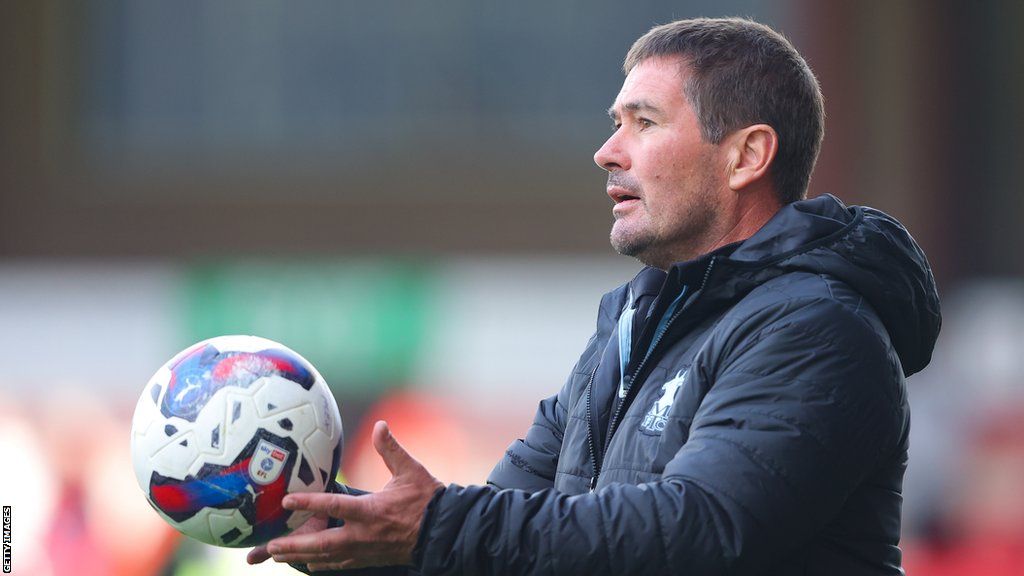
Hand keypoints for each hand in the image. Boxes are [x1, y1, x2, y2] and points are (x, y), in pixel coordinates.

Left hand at [263, 421, 443, 570]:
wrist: (444, 532)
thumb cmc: (428, 500)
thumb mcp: (411, 470)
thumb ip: (390, 449)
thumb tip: (380, 425)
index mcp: (371, 511)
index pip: (333, 506)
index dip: (308, 504)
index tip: (287, 501)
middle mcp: (364, 534)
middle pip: (321, 543)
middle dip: (294, 544)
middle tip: (271, 544)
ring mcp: (365, 550)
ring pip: (327, 557)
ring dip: (301, 556)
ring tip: (278, 554)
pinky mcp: (370, 558)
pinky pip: (340, 564)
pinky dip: (322, 564)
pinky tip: (309, 563)